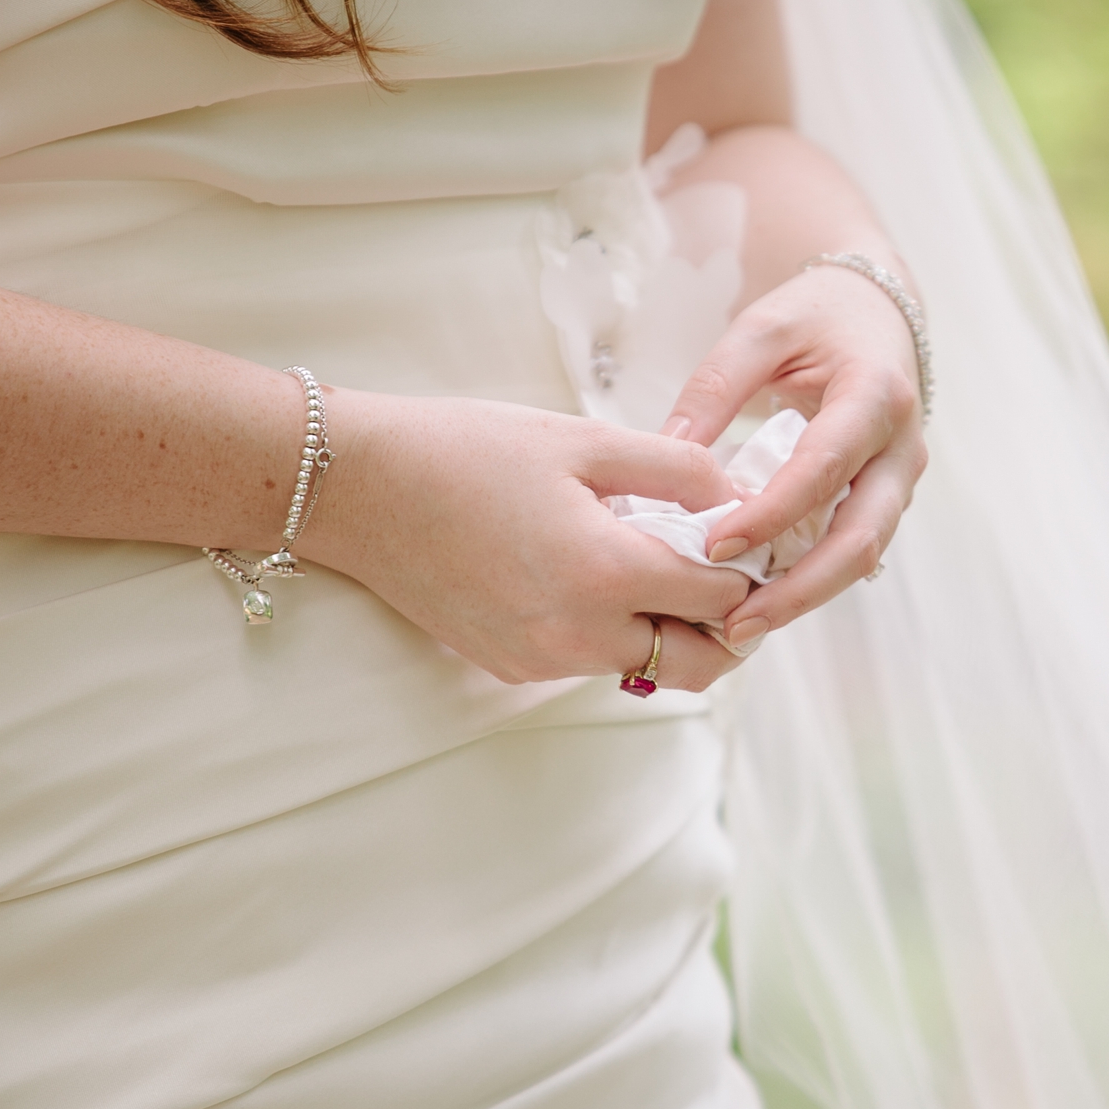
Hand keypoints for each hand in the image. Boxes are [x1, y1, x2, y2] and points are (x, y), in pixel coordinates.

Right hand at [303, 391, 755, 690]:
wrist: (360, 488)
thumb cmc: (467, 450)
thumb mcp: (584, 440)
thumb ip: (678, 471)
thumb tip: (738, 497)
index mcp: (606, 573)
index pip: (722, 597)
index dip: (749, 565)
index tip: (749, 534)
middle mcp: (578, 636)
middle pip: (698, 665)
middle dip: (725, 625)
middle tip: (722, 573)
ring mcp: (540, 662)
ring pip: (642, 667)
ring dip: (665, 628)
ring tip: (652, 562)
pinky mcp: (508, 668)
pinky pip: (587, 663)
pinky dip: (609, 631)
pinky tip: (589, 572)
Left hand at [659, 267, 926, 657]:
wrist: (871, 311)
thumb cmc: (813, 316)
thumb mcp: (760, 330)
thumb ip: (714, 387)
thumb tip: (668, 452)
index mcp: (876, 395)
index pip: (824, 469)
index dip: (772, 514)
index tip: (715, 546)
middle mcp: (901, 447)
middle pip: (861, 538)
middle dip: (800, 590)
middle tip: (735, 624)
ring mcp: (900, 479)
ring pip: (863, 556)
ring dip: (805, 596)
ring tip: (740, 628)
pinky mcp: (885, 499)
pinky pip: (853, 549)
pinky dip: (810, 579)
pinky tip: (759, 602)